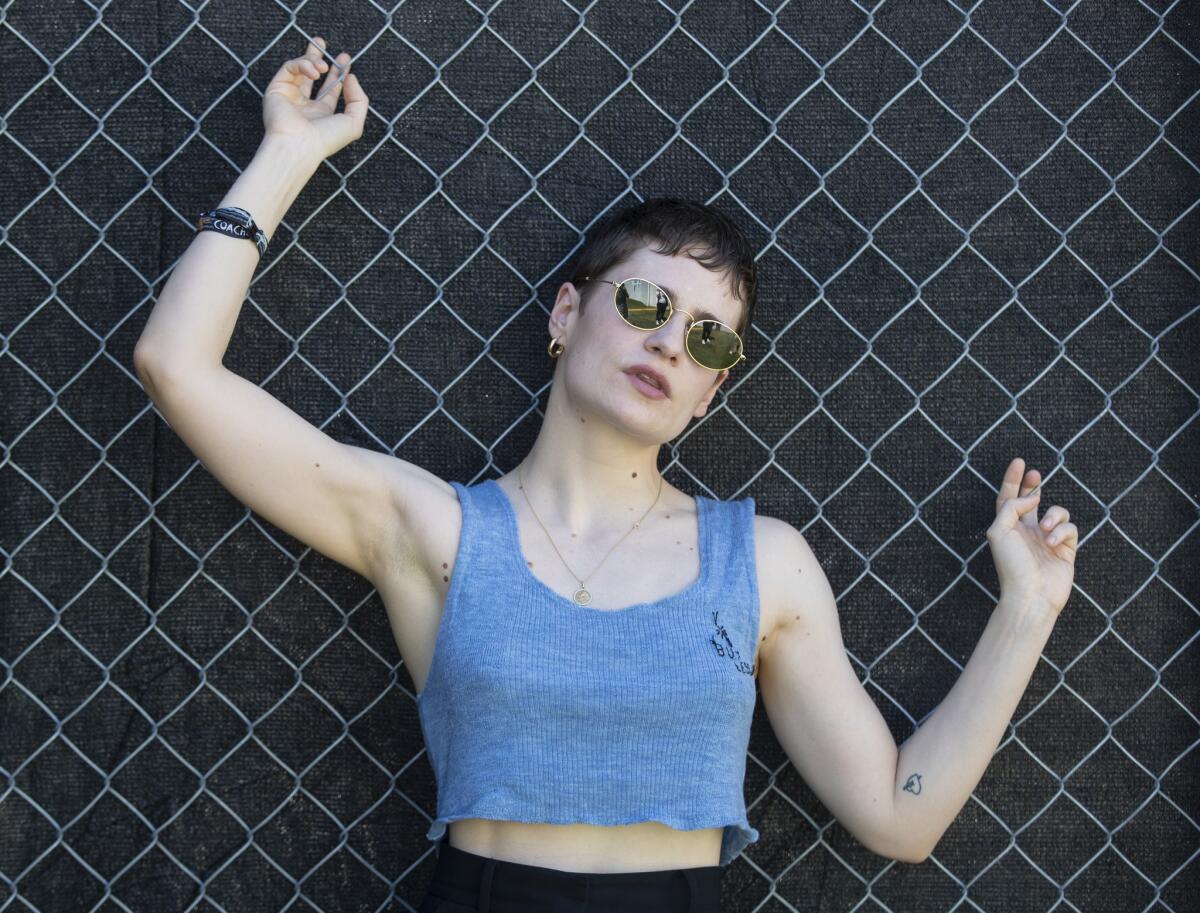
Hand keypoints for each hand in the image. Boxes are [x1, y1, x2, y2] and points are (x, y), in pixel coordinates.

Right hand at [262, 36, 368, 162]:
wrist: (299, 145)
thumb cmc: (325, 139)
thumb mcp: (353, 122)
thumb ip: (359, 99)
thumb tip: (351, 77)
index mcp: (322, 114)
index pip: (330, 89)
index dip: (338, 73)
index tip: (345, 60)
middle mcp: (305, 105)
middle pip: (311, 75)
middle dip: (318, 57)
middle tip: (323, 43)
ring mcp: (290, 96)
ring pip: (299, 68)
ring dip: (313, 61)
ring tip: (323, 66)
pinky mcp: (277, 88)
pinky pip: (289, 67)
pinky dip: (302, 64)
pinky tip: (314, 72)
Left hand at [986, 457, 1077, 615]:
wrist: (1031, 594)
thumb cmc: (1011, 565)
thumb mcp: (999, 531)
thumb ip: (1012, 506)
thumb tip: (1033, 497)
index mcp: (1008, 528)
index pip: (1008, 498)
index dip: (1013, 480)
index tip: (1019, 462)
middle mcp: (1027, 532)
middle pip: (1031, 501)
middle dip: (1034, 485)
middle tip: (1036, 474)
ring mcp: (1047, 540)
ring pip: (1057, 513)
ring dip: (1053, 515)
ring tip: (1044, 528)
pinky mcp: (1066, 550)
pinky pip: (1070, 529)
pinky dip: (1062, 531)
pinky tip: (1052, 542)